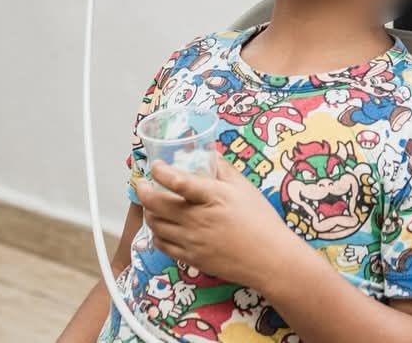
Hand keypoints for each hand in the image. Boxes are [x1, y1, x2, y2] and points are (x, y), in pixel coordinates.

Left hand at [135, 157, 308, 288]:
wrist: (269, 258)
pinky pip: (162, 245)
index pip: (178, 182)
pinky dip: (156, 233)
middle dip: (143, 191)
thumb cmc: (260, 220)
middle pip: (157, 204)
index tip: (155, 166)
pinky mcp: (190, 257)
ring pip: (155, 224)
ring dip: (148, 211)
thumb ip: (223, 169)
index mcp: (213, 197)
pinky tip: (161, 226)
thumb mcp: (244, 188)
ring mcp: (192, 241)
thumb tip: (208, 153)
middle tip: (142, 183)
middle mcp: (197, 219)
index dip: (160, 172)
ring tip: (151, 203)